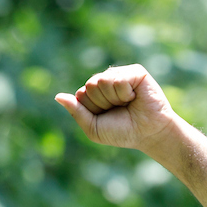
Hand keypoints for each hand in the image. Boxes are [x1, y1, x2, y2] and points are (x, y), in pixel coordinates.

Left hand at [55, 65, 176, 152]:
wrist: (149, 134)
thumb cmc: (123, 132)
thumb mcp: (94, 128)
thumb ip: (76, 112)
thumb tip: (57, 97)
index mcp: (94, 93)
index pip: (81, 95)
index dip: (94, 110)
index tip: (108, 117)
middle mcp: (105, 81)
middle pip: (89, 87)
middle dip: (103, 104)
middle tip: (120, 111)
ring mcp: (119, 74)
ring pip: (101, 81)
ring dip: (114, 99)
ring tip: (128, 104)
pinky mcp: (134, 72)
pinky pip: (118, 79)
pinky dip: (125, 93)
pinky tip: (135, 97)